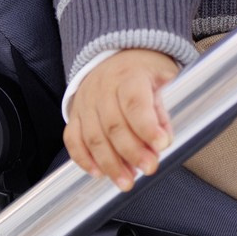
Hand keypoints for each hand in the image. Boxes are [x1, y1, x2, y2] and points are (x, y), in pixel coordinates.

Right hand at [64, 49, 180, 190]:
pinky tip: (98, 173)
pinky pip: (73, 140)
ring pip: (93, 137)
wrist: (117, 53)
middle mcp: (102, 88)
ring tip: (126, 182)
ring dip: (110, 164)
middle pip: (113, 125)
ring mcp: (86, 102)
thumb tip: (163, 140)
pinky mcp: (75, 114)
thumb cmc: (144, 69)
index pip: (134, 102)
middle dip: (132, 152)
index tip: (161, 145)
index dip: (147, 126)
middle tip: (149, 169)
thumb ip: (163, 108)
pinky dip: (83, 159)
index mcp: (129, 75)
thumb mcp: (163, 77)